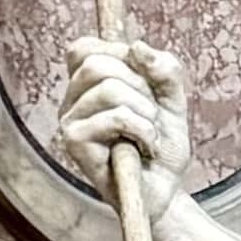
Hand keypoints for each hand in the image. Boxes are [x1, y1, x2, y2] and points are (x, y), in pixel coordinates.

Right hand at [57, 36, 192, 218]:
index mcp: (85, 86)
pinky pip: (116, 117)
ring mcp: (69, 121)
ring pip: (110, 90)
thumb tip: (138, 47)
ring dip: (147, 115)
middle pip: (98, 63)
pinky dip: (145, 132)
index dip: (121, 56)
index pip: (86, 47)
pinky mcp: (74, 142)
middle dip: (141, 88)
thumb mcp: (172, 101)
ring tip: (149, 137)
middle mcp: (71, 101)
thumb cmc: (161, 148)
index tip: (144, 85)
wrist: (165, 192)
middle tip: (151, 117)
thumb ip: (163, 70)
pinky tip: (145, 150)